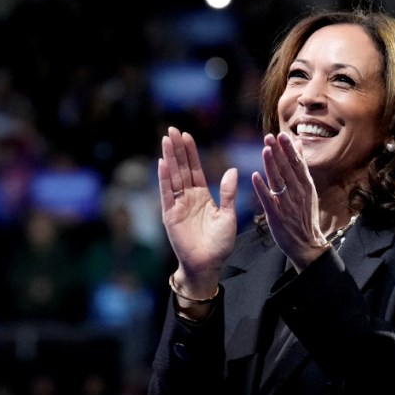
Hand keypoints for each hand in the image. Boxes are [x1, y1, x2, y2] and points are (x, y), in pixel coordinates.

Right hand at [158, 126, 237, 291]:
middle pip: (181, 168)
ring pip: (173, 177)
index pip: (195, 169)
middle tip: (172, 129)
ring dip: (169, 158)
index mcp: (202, 196)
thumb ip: (229, 194)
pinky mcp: (170, 215)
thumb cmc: (219, 244)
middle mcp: (188, 198)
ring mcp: (177, 205)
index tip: (187, 135)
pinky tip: (162, 163)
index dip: (190, 153)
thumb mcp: (228, 216)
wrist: (208, 264)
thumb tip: (232, 170)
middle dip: (177, 149)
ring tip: (166, 140)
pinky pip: (167, 194)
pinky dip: (164, 179)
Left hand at [251, 132, 329, 269]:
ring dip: (272, 165)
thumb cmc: (305, 215)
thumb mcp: (308, 189)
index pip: (297, 164)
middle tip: (270, 136)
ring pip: (279, 181)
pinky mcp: (277, 216)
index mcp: (306, 186)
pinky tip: (255, 176)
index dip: (289, 149)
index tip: (282, 135)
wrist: (307, 244)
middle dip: (279, 152)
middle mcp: (298, 193)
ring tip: (265, 149)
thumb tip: (299, 144)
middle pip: (288, 169)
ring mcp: (287, 204)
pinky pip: (268, 200)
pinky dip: (262, 188)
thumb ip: (301, 167)